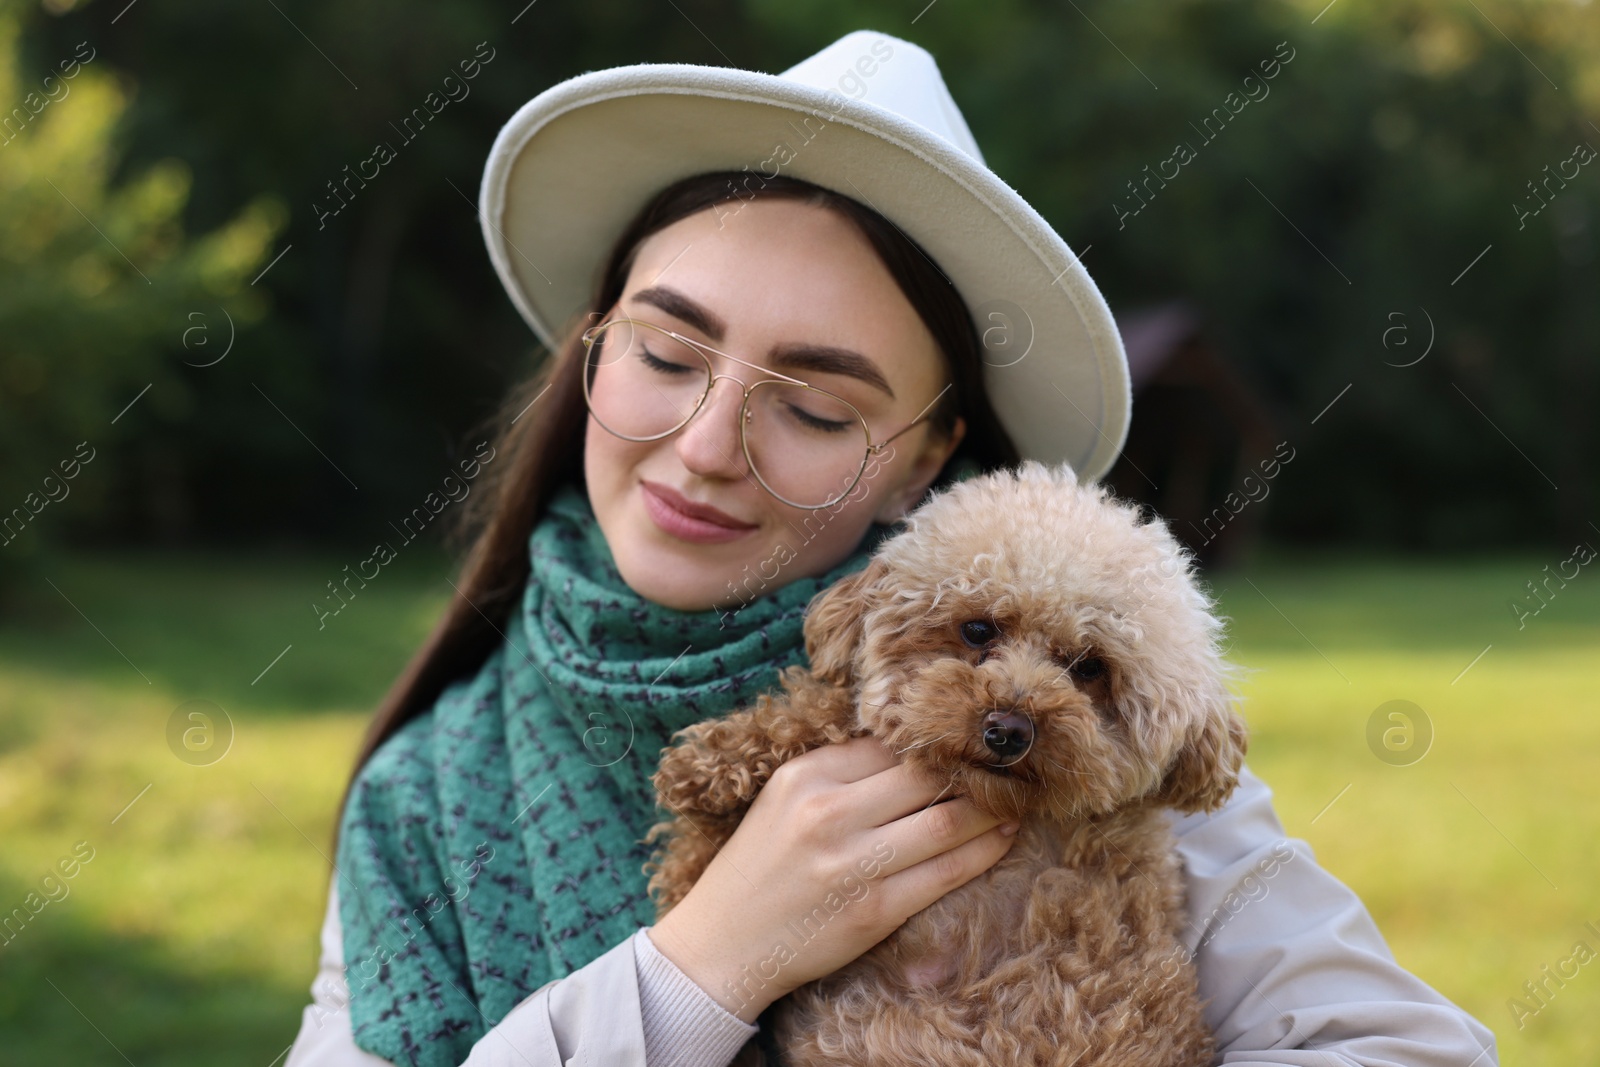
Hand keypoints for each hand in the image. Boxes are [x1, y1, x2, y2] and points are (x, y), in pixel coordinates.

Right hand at [647, 733, 1019, 1022]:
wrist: (722, 944)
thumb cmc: (758, 867)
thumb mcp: (783, 799)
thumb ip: (840, 772)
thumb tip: (911, 748)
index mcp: (805, 775)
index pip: (890, 743)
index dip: (936, 741)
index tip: (968, 739)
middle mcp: (829, 812)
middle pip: (925, 775)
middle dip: (974, 768)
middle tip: (1007, 764)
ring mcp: (853, 863)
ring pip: (947, 820)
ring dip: (992, 808)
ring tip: (1015, 798)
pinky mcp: (874, 909)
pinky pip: (946, 873)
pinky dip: (984, 851)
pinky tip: (1003, 837)